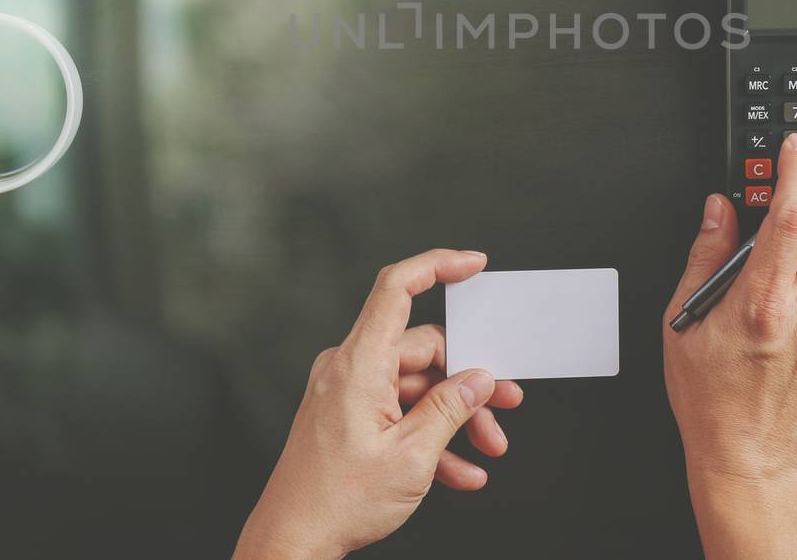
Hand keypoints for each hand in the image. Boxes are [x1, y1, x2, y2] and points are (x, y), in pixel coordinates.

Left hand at [235, 249, 523, 559]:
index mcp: (358, 364)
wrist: (292, 541)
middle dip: (468, 381)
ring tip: (488, 448)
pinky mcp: (348, 415)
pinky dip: (430, 436)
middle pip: (423, 349)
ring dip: (455, 416)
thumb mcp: (411, 457)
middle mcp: (348, 368)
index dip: (438, 266)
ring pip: (417, 386)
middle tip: (504, 407)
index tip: (474, 264)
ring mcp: (347, 392)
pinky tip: (461, 471)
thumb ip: (450, 409)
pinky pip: (398, 411)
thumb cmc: (336, 502)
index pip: (397, 288)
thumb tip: (479, 379)